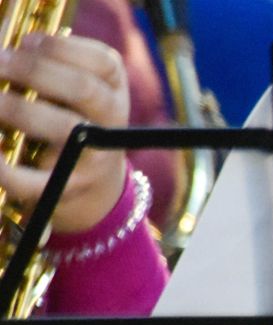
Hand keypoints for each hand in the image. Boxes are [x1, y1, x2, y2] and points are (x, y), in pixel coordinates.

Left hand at [0, 33, 129, 234]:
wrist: (89, 181)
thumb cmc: (68, 117)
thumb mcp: (73, 89)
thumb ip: (47, 65)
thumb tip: (6, 51)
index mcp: (113, 91)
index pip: (102, 63)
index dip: (61, 47)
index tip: (26, 41)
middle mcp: (110, 123)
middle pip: (83, 88)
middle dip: (35, 70)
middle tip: (0, 62)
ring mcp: (92, 157)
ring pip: (65, 128)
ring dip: (20, 108)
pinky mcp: (64, 188)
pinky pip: (32, 180)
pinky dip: (3, 168)